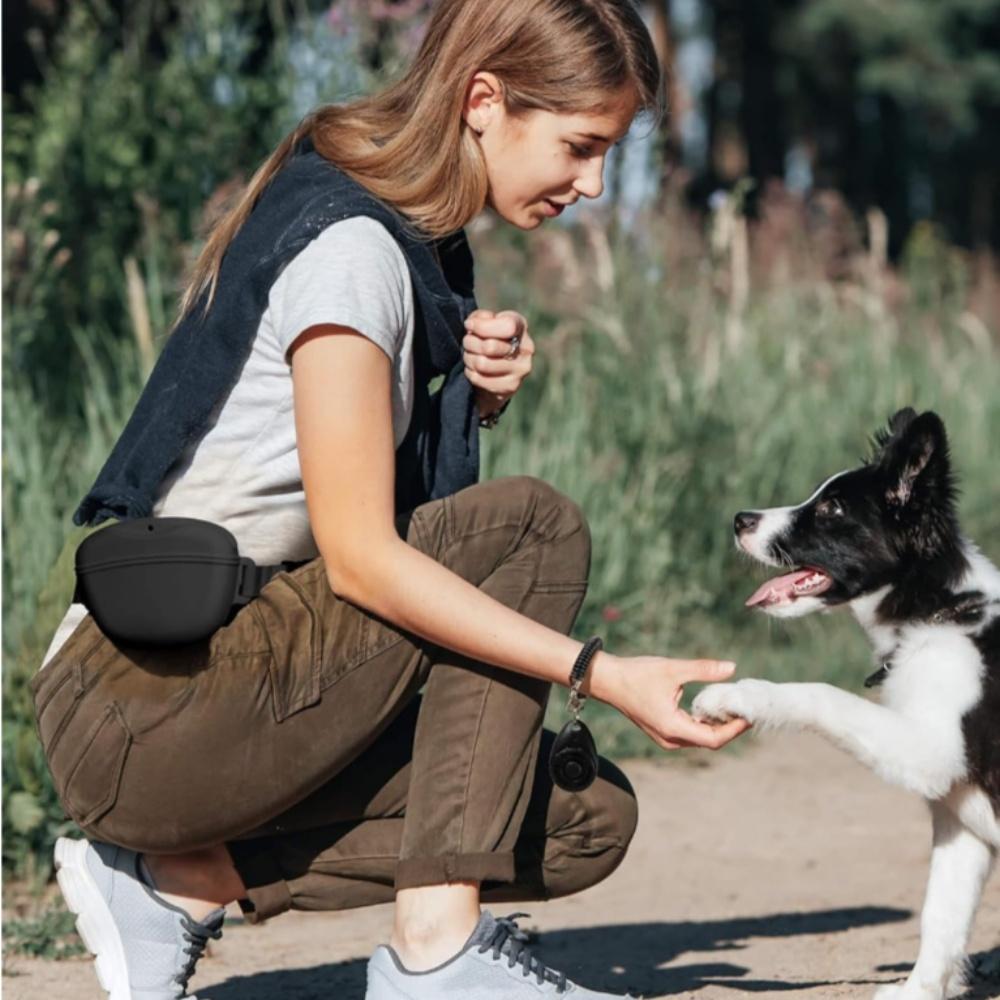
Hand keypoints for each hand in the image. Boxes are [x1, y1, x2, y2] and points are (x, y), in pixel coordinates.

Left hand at [462, 309, 533, 416]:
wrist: (497, 369)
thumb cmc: (489, 338)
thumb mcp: (486, 322)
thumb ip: (481, 317)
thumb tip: (474, 324)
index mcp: (521, 327)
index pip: (507, 326)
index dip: (483, 326)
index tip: (469, 325)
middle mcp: (526, 349)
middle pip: (490, 347)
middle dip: (470, 343)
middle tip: (467, 342)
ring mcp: (520, 370)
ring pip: (482, 364)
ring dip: (468, 358)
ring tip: (469, 355)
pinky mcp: (510, 386)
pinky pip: (479, 379)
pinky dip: (470, 372)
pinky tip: (474, 369)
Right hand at [591, 653, 751, 750]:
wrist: (608, 680)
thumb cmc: (637, 674)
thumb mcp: (673, 669)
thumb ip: (703, 669)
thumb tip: (731, 667)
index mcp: (672, 728)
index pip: (713, 739)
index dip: (734, 729)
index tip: (749, 715)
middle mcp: (669, 738)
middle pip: (708, 741)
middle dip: (729, 727)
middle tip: (744, 708)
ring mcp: (665, 737)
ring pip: (699, 738)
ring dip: (716, 725)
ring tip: (732, 707)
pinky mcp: (662, 731)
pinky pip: (689, 733)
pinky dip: (703, 723)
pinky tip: (711, 707)